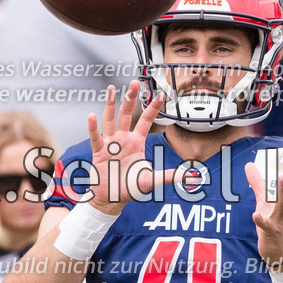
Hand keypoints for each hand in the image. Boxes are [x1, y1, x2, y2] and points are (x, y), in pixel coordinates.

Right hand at [86, 81, 172, 214]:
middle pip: (126, 114)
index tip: (161, 94)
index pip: (146, 120)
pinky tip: (92, 115)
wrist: (112, 199)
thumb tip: (190, 176)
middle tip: (134, 82)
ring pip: (110, 120)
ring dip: (111, 105)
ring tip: (112, 89)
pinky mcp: (99, 152)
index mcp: (136, 142)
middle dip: (130, 98)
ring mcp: (110, 144)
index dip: (153, 107)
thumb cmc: (130, 188)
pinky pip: (96, 138)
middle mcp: (123, 139)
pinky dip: (93, 127)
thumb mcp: (152, 180)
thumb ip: (169, 176)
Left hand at [244, 144, 282, 271]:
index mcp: (282, 199)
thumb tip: (248, 165)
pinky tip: (255, 214)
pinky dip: (261, 220)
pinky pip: (266, 225)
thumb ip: (257, 184)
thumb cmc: (272, 224)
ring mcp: (278, 219)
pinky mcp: (271, 232)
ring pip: (282, 203)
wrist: (278, 252)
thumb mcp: (263, 202)